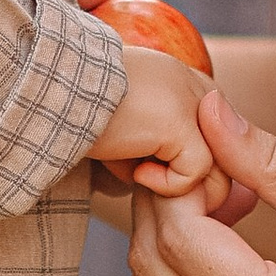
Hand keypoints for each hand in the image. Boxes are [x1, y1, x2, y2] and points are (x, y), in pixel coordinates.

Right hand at [91, 42, 242, 217]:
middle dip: (197, 190)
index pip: (222, 146)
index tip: (165, 190)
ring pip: (216, 175)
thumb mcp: (130, 127)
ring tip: (135, 171)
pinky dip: (162, 185)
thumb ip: (160, 148)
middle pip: (227, 163)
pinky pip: (193, 176)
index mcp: (191, 86)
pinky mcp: (181, 122)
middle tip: (153, 192)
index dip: (196, 176)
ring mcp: (195, 104)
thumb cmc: (75, 110)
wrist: (49, 84)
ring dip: (172, 186)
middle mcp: (201, 90)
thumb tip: (176, 192)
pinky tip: (134, 171)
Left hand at [126, 89, 275, 275]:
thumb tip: (211, 114)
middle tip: (221, 164)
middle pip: (154, 271)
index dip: (181, 181)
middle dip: (167, 205)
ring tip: (237, 198)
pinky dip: (192, 272)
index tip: (216, 142)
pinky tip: (239, 238)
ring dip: (176, 238)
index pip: (182, 241)